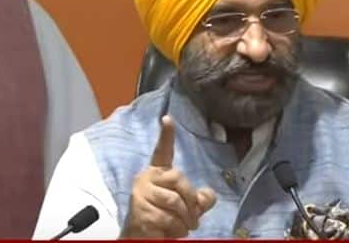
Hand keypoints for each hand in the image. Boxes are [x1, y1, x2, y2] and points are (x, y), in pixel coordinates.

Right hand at [120, 115, 216, 238]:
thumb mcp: (185, 209)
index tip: (168, 118)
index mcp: (157, 174)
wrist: (141, 239)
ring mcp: (141, 194)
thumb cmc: (162, 220)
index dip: (166, 136)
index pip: (162, 151)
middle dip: (191, 201)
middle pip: (179, 179)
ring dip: (185, 220)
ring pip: (175, 202)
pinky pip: (167, 218)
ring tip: (183, 227)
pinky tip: (170, 232)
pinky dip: (176, 229)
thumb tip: (208, 195)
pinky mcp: (140, 211)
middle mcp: (146, 179)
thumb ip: (199, 199)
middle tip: (194, 218)